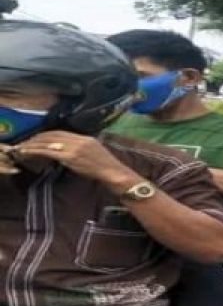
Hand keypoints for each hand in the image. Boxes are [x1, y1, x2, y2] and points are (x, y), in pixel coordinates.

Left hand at [17, 131, 138, 187]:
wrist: (115, 174)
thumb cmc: (108, 169)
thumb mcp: (96, 154)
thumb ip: (83, 150)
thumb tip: (69, 151)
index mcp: (86, 139)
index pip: (62, 132)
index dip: (48, 134)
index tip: (39, 137)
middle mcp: (80, 140)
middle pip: (54, 134)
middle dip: (38, 137)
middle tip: (28, 142)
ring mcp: (75, 148)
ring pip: (49, 142)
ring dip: (34, 144)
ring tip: (25, 147)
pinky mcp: (71, 157)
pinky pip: (49, 152)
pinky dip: (36, 151)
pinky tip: (29, 152)